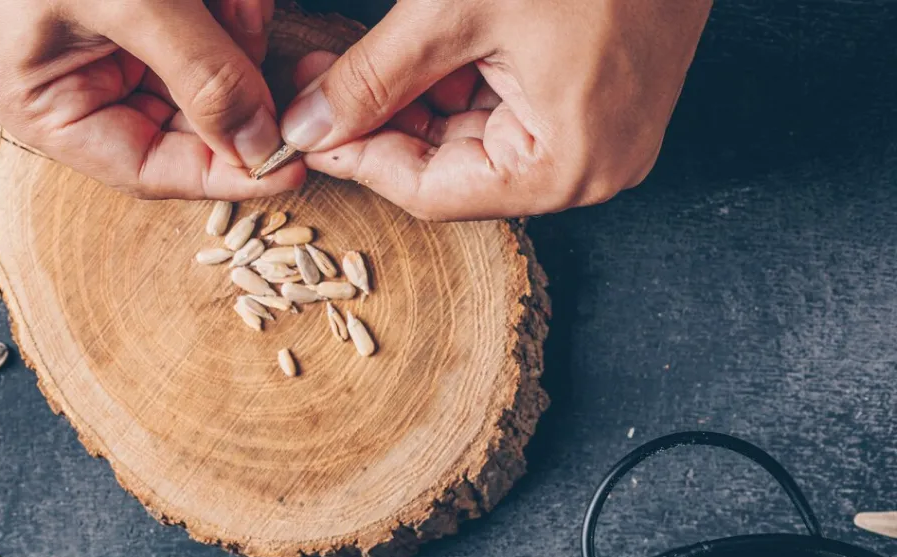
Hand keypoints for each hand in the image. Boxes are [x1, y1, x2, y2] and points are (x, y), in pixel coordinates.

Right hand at [0, 0, 303, 199]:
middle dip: (235, 80)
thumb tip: (259, 148)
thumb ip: (201, 76)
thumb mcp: (131, 0)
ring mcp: (110, 44)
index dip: (220, 170)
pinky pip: (205, 27)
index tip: (290, 165)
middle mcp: (73, 85)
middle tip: (275, 50)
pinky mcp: (144, 9)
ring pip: (205, 70)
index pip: (145, 167)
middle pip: (184, 120)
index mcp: (43, 106)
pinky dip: (230, 7)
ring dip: (236, 30)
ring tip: (237, 0)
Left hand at [278, 0, 712, 219]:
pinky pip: (506, 106)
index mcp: (566, 168)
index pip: (431, 192)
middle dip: (380, 124)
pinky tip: (415, 49)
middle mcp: (591, 168)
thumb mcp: (455, 10)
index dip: (358, 159)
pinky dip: (455, 80)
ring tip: (353, 59)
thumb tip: (310, 124)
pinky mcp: (598, 97)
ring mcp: (600, 134)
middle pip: (450, 169)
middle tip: (315, 85)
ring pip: (471, 136)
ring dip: (412, 100)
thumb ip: (374, 75)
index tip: (302, 128)